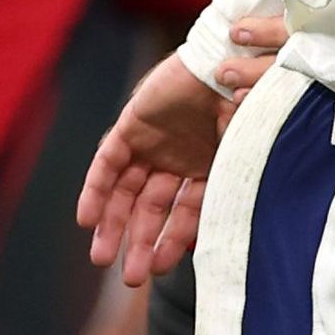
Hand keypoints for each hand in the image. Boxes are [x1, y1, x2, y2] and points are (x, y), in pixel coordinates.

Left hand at [75, 22, 275, 285]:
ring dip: (113, 223)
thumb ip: (232, 187)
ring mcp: (155, 142)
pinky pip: (108, 162)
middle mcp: (179, 160)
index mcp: (208, 168)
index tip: (158, 269)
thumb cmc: (247, 103)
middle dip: (138, 242)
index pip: (186, 214)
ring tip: (101, 256)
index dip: (172, 242)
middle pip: (152, 209)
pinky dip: (97, 189)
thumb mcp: (245, 153)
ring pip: (126, 191)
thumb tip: (230, 236)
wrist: (229, 57)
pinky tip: (87, 219)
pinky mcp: (133, 124)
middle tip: (129, 278)